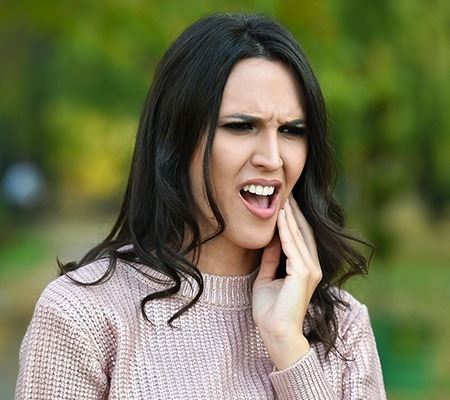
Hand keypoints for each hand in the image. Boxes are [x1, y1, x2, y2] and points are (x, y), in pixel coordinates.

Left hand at [252, 194, 321, 369]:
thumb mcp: (268, 278)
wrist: (276, 333)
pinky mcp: (304, 273)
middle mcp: (312, 267)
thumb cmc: (271, 311)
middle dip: (294, 213)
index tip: (284, 203)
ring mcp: (310, 270)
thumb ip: (272, 259)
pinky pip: (292, 246)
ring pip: (298, 236)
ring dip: (290, 216)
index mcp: (305, 269)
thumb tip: (270, 241)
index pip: (300, 238)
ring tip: (283, 199)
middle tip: (287, 193)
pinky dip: (285, 230)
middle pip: (303, 233)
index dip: (292, 220)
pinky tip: (280, 217)